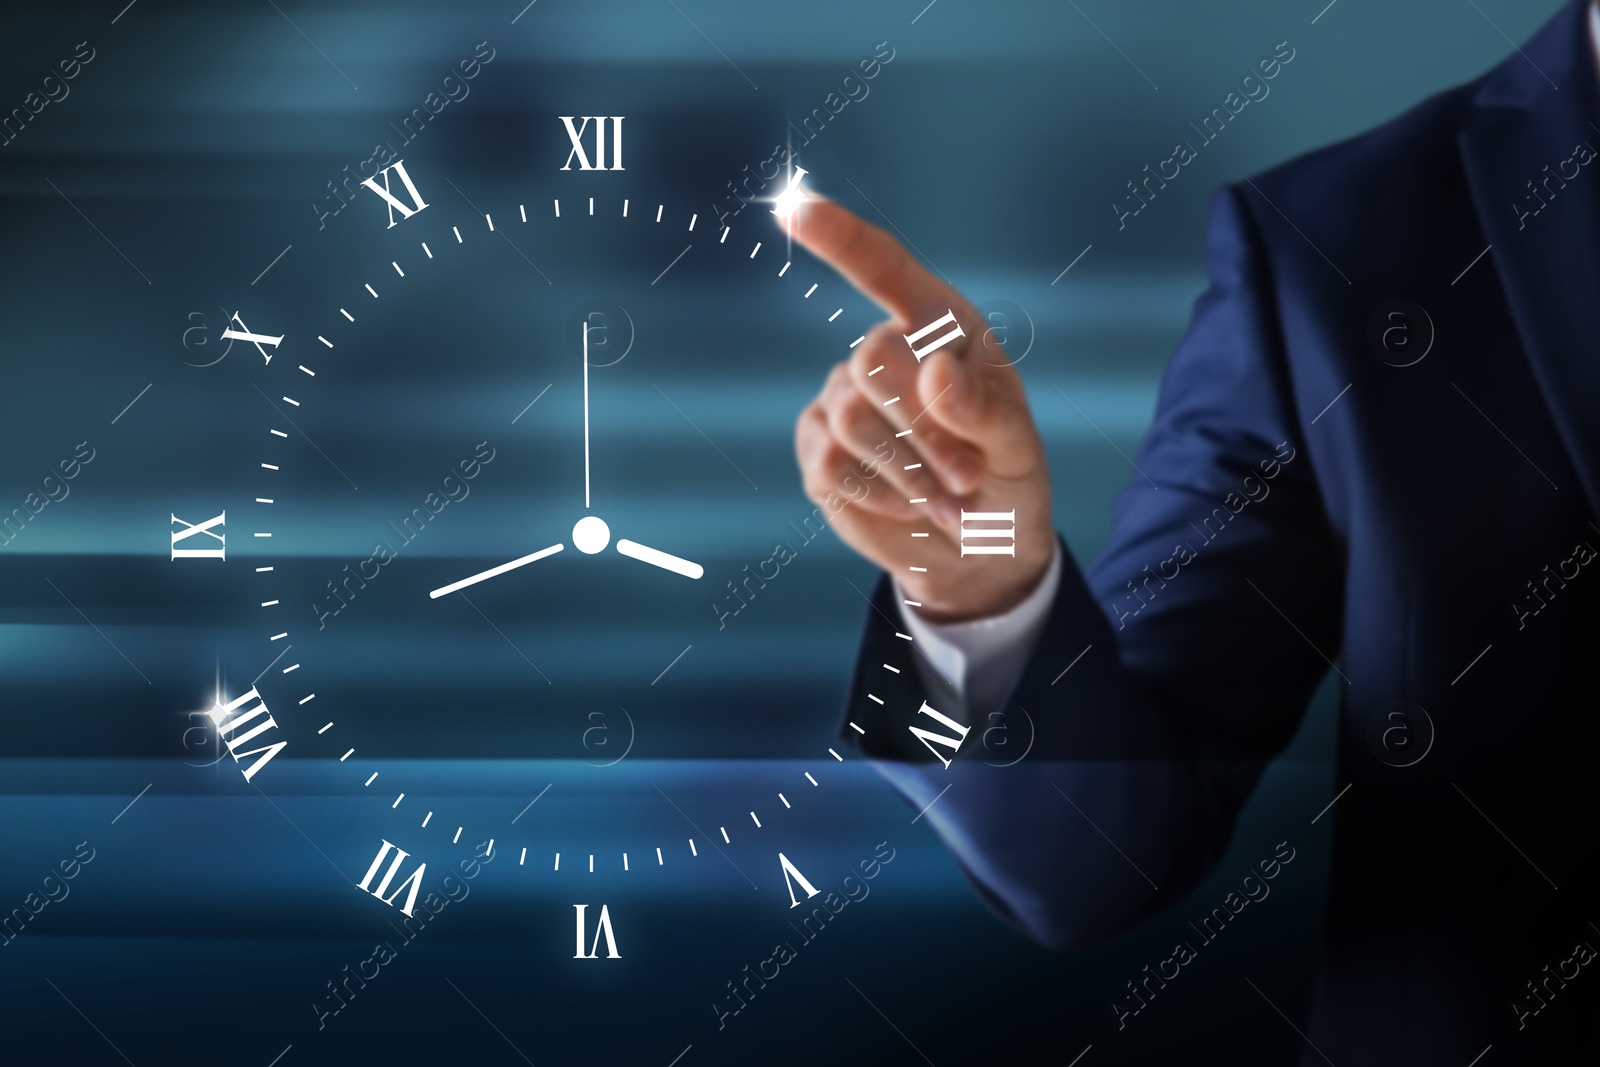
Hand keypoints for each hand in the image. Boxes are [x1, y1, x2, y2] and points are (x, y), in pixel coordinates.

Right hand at [786, 200, 1053, 621]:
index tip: (793, 208)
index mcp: (938, 325)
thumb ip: (986, 409)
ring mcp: (840, 400)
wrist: (977, 547)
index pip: (883, 267)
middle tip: (965, 475)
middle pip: (873, 361)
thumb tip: (936, 372)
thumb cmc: (1003, 477)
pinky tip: (910, 504)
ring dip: (910, 471)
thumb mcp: (1017, 446)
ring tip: (946, 498)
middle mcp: (882, 351)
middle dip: (925, 429)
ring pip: (853, 420)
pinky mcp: (817, 452)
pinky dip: (881, 495)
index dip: (840, 238)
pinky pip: (832, 465)